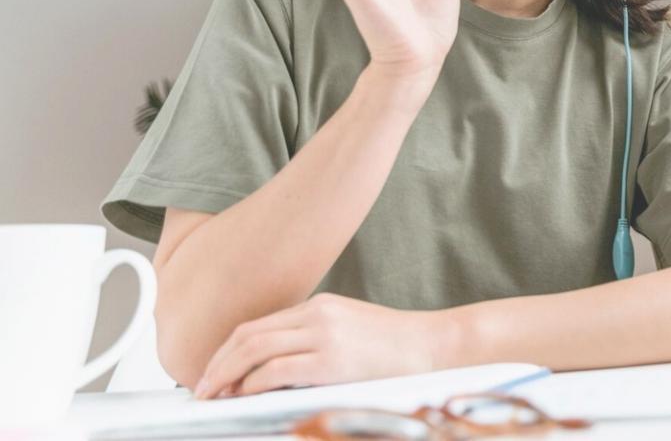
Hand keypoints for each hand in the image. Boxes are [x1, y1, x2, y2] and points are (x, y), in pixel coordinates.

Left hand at [193, 293, 450, 398]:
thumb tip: (278, 372)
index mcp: (321, 307)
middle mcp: (318, 315)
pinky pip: (276, 370)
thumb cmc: (400, 348)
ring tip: (211, 395)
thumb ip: (318, 342)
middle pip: (248, 334)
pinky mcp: (332, 360)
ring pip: (254, 350)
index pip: (258, 325)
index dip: (227, 349)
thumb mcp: (353, 333)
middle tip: (200, 387)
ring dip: (225, 374)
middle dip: (217, 363)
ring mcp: (324, 336)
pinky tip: (242, 396)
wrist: (437, 347)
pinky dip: (252, 383)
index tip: (213, 371)